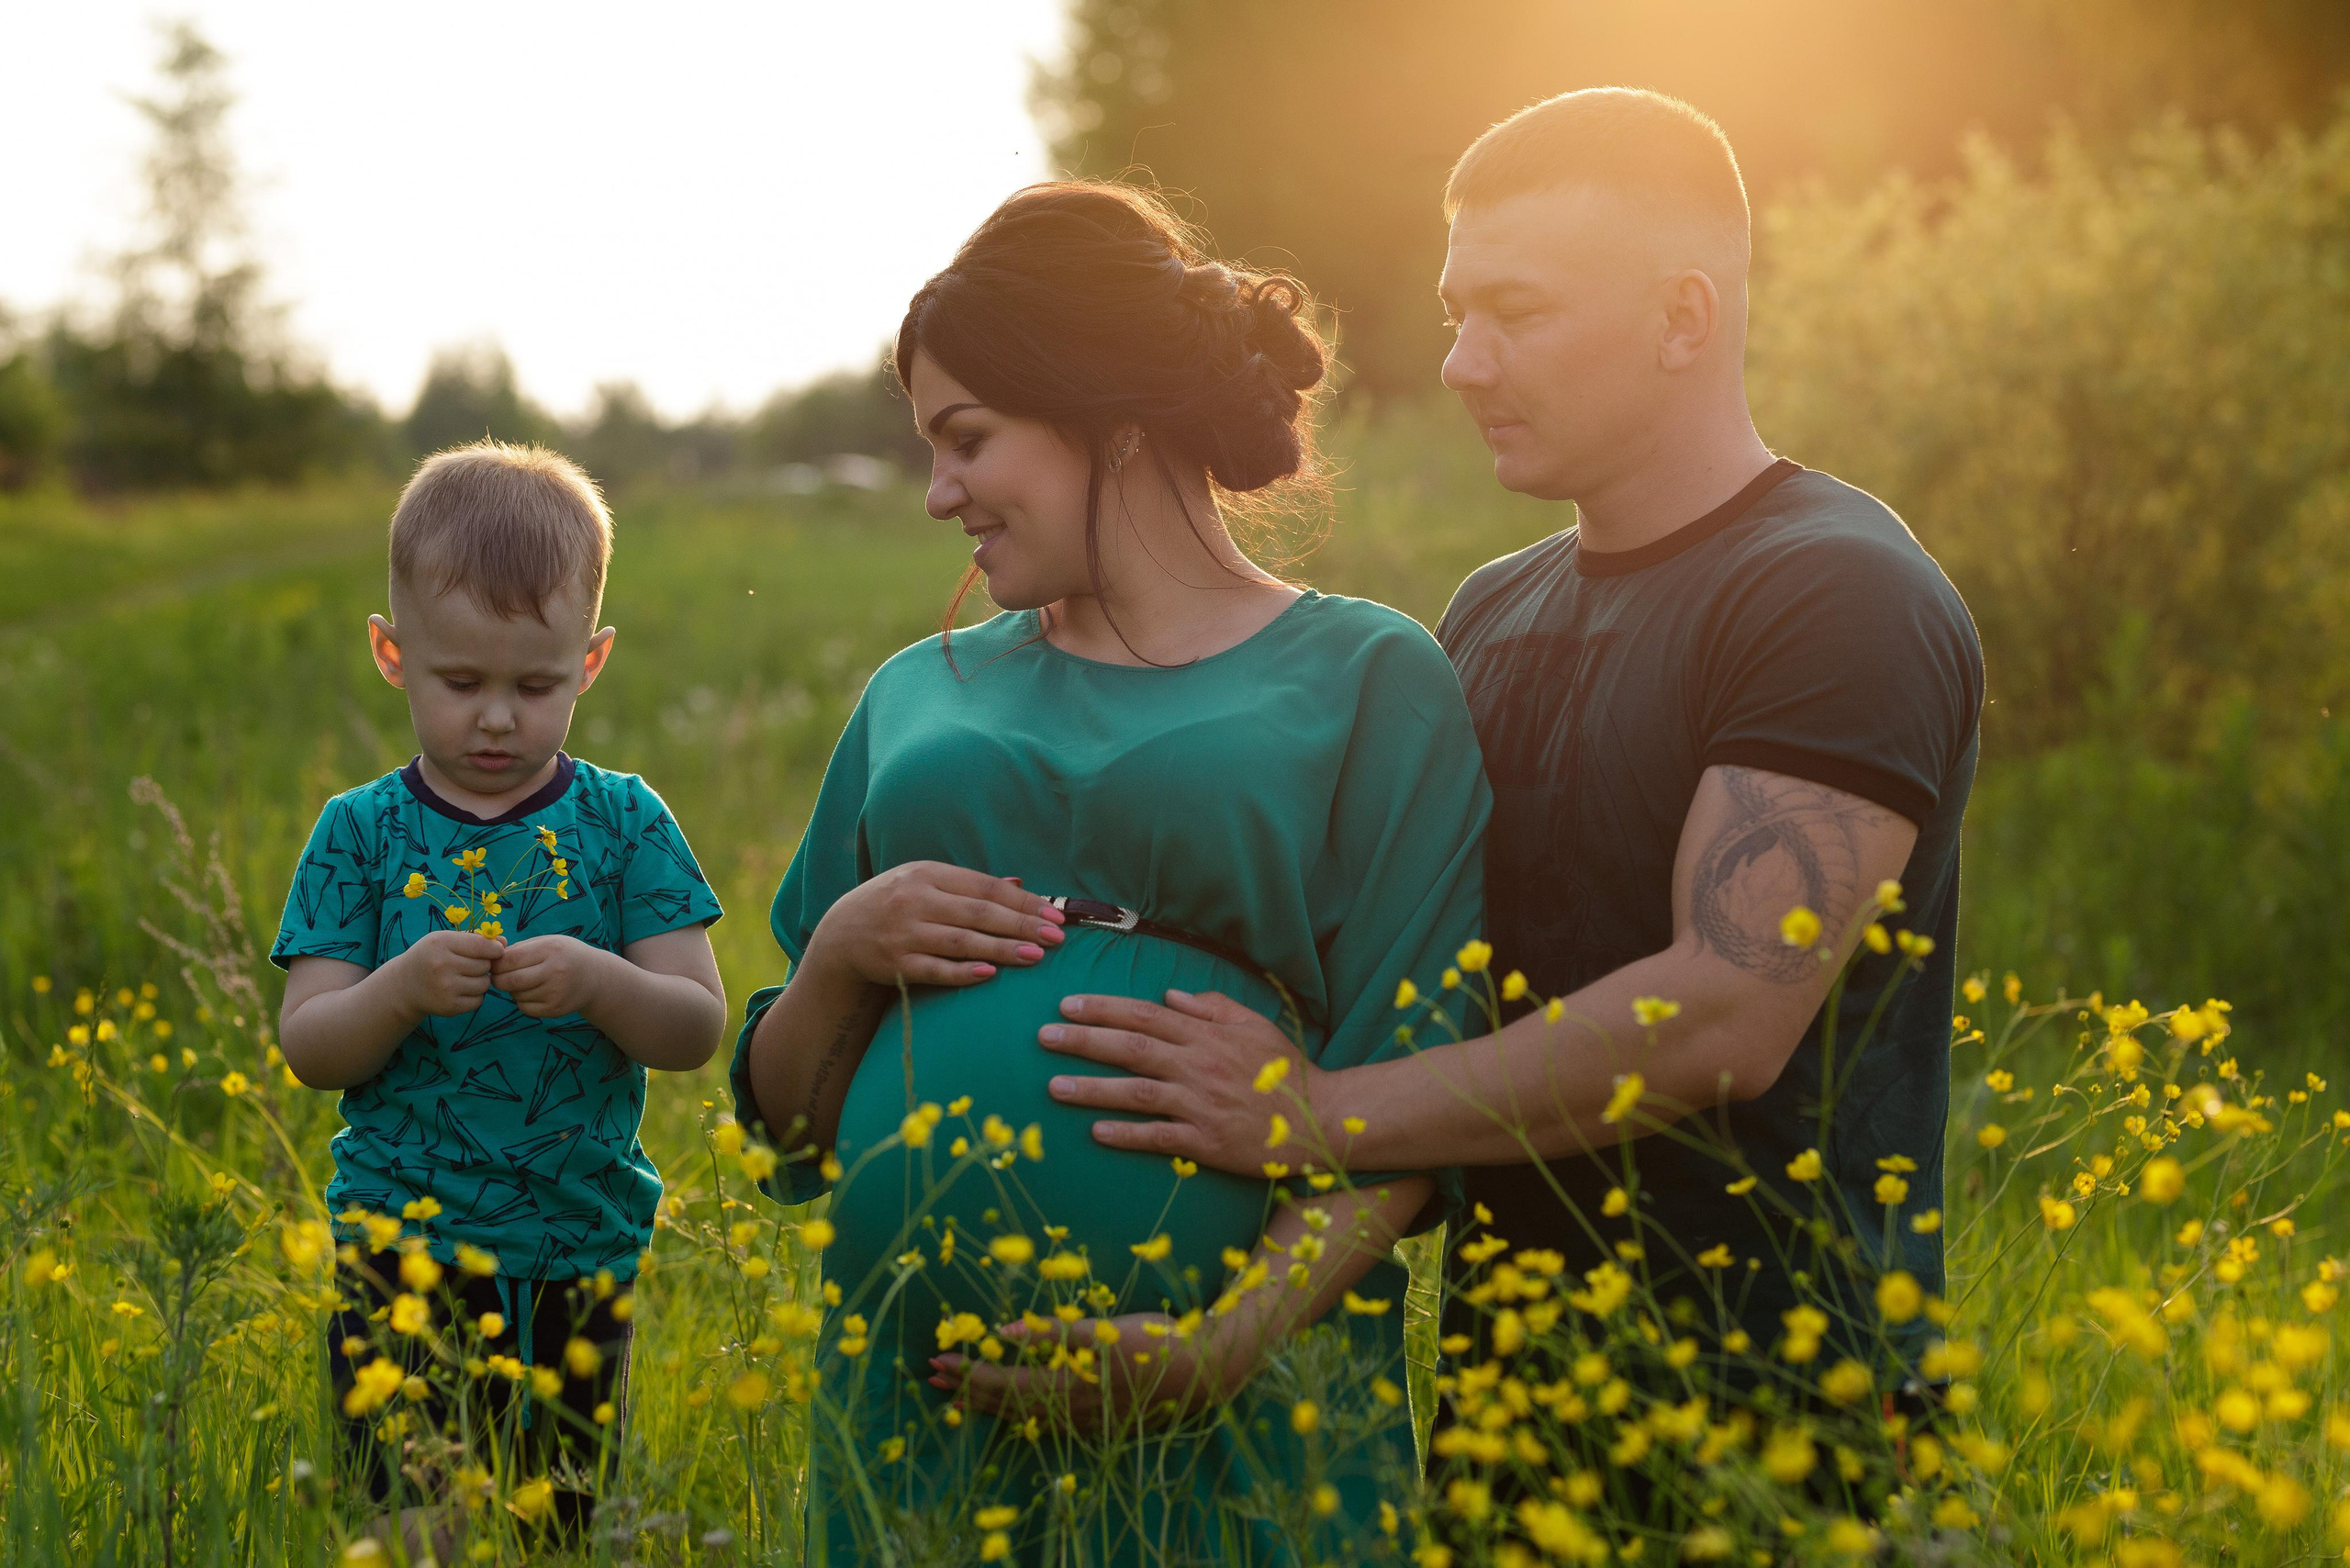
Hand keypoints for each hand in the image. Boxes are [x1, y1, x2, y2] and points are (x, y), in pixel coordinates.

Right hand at [393, 930, 504, 1017]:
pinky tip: (461, 990)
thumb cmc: (431, 956)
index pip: (483, 945)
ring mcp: (445, 988)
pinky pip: (479, 1000)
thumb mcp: (446, 940)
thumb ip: (475, 939)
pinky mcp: (449, 1007)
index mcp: (441, 943)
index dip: (494, 948)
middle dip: (484, 965)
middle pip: (485, 965)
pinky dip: (475, 996)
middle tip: (469, 965)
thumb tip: (505, 943)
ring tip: (465, 977)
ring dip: (480, 981)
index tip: (494, 950)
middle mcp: (442, 965)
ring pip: (484, 984)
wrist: (404, 985)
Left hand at [491, 934, 612, 1019]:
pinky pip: (524, 1008)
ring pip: (516, 995)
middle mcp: (555, 971)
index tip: (495, 963)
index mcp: (551, 949)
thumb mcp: (547, 942)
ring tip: (525, 982)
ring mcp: (556, 992)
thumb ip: (518, 948)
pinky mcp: (555, 1009)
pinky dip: (522, 1001)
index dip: (496, 963)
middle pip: (510, 980)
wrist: (595, 977)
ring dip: (513, 990)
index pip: (510, 959)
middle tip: (500, 976)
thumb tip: (488, 956)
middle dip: (499, 979)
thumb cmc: (564, 955)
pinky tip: (534, 993)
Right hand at [810, 863, 1064, 988]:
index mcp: (927, 874)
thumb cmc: (895, 904)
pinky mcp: (894, 964)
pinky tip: (990, 974)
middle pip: (979, 913)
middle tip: (1056, 937)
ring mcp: (904, 933)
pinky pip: (934, 970)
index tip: (1055, 914)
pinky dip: (963, 972)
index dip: (1023, 901)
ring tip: (1035, 955)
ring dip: (1001, 949)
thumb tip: (1019, 883)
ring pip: (961, 941)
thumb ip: (969, 886)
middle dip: (1022, 925)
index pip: (985, 887)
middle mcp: (915, 900)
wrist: (841, 934)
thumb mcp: (925, 883)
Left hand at [929, 1312, 1247, 1433]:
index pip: (1003, 1384)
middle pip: (1004, 1405)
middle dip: (966, 1391)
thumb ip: (1049, 1332)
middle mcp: (1066, 1410)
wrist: (1198, 1374)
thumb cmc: (1148, 1342)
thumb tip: (1002, 1334)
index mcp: (1065, 1385)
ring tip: (953, 1397)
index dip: (968, 1374)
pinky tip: (1003, 1412)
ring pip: (1019, 1418)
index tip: (938, 1360)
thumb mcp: (1098, 1330)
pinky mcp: (1091, 1422)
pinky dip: (1013, 1417)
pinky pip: (1039, 1424)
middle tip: (932, 1377)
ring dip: (984, 1406)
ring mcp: (1079, 1421)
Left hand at [1040, 990, 1328, 1177]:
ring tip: (1053, 1086)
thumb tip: (1172, 998)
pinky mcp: (1207, 1142)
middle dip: (1083, 1040)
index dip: (1103, 1008)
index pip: (1145, 1015)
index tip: (1067, 1005)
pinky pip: (1159, 1137)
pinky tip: (1096, 1132)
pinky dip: (1127, 1134)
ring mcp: (1202, 1105)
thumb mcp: (1256, 1026)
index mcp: (1207, 1035)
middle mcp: (1199, 1066)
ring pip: (1136, 1092)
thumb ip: (1214, 1007)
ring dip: (1092, 1088)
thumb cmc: (1288, 1073)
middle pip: (1131, 1047)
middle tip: (1044, 1036)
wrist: (1324, 1121)